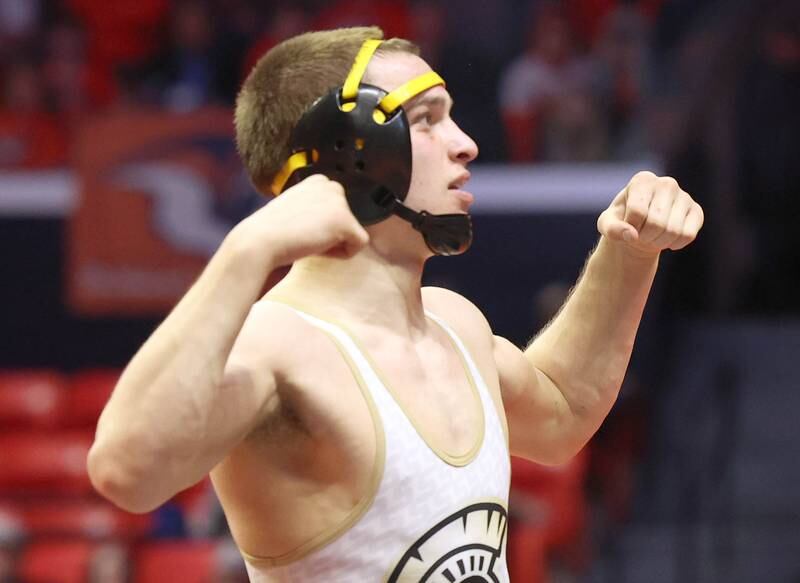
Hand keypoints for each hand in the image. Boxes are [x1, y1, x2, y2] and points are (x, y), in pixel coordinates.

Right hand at [230, 174, 369, 266]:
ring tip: (308, 240)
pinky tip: (317, 247)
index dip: (321, 226)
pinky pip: (358, 245)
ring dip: (333, 244)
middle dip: (331, 234)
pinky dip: (341, 254)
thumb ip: (315, 209)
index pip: (336, 211)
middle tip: (305, 236)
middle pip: (347, 222)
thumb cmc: (271, 231)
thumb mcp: (296, 209)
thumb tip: (327, 223)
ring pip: (352, 234)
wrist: (259, 240)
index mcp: (318, 181)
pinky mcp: (345, 220)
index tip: (301, 228)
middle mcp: (331, 185)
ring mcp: (339, 202)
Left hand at [597, 171, 703, 256]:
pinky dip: (675, 244)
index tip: (627, 225)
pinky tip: (667, 240)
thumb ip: (612, 230)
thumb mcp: (607, 225)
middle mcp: (666, 183)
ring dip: (658, 242)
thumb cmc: (622, 221)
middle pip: (656, 223)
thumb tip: (631, 235)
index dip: (629, 227)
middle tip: (640, 235)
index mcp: (642, 180)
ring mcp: (684, 196)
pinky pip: (688, 235)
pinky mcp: (696, 211)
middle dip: (644, 237)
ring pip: (673, 231)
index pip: (637, 211)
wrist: (641, 226)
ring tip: (652, 237)